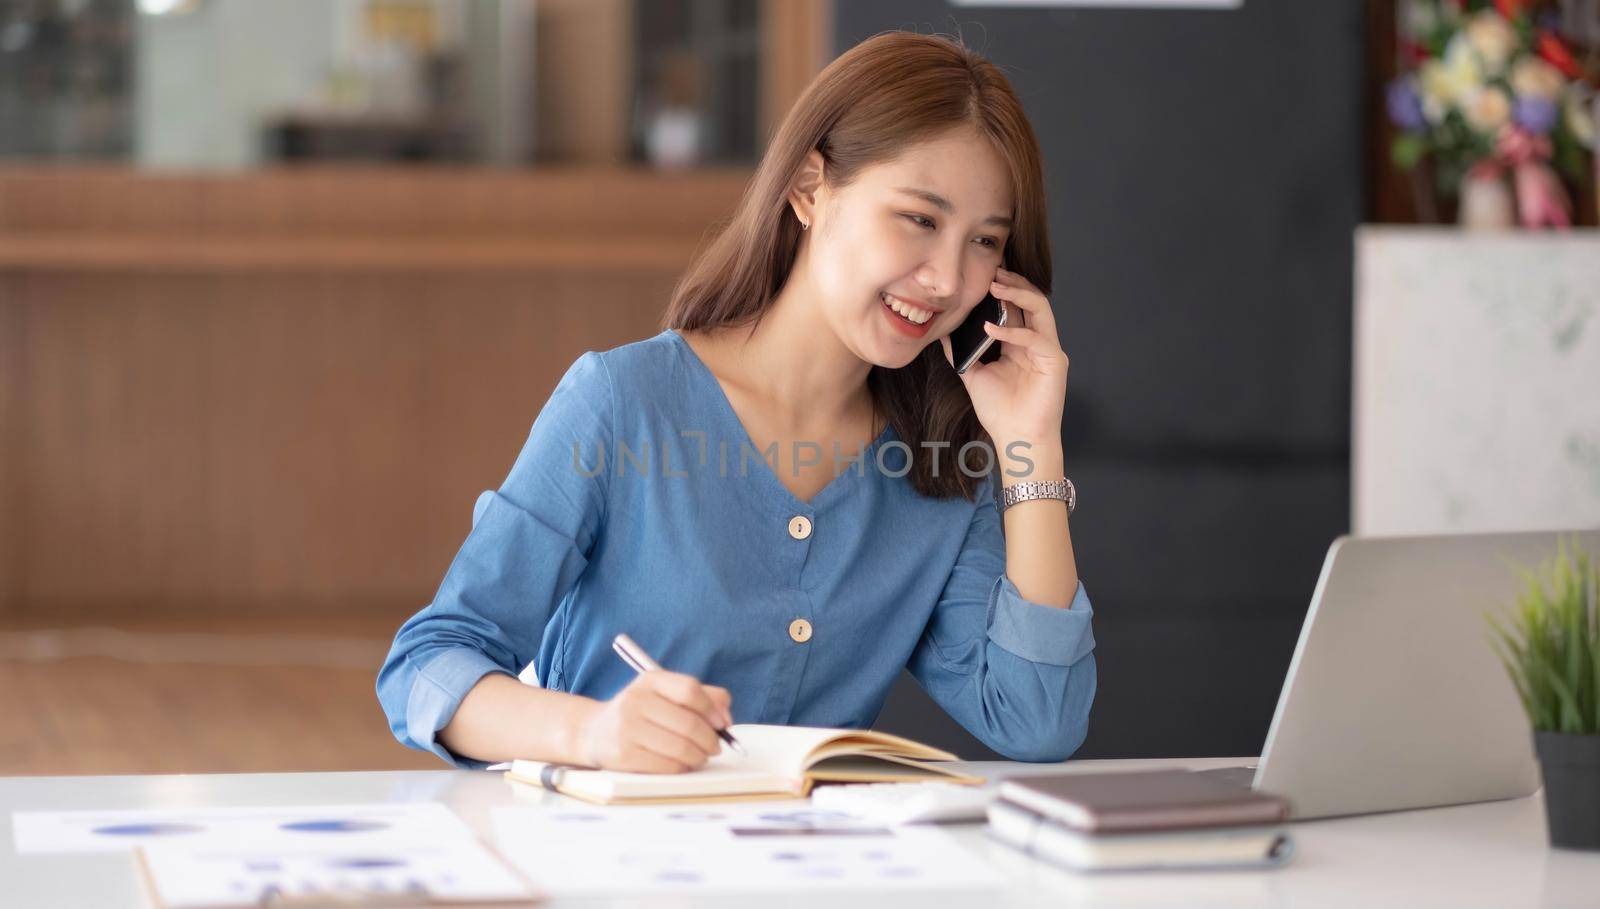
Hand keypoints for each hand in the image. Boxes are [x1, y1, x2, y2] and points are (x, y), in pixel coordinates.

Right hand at [576, 671, 733, 772]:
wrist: (594, 732)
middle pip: (689, 723)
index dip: (712, 709)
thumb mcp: (666, 694)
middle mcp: (635, 701)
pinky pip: (666, 766)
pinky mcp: (622, 756)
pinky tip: (682, 765)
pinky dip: (682, 768)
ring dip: (699, 757)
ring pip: (680, 748)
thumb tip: (726, 717)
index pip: (690, 690)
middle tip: (715, 747)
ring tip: (700, 757)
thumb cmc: (642, 713)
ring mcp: (627, 729)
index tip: (723, 724)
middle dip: (710, 740)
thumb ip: (703, 697)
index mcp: (650, 680)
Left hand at [939, 267, 1068, 446]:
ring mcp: (1048, 351)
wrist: (1016, 439)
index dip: (1004, 288)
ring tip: (996, 285)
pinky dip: (1014, 332)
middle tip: (993, 270)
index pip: (1016, 306)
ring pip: (1041, 309)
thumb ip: (961, 352)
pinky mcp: (1055, 362)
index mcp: (1020, 343)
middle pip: (1032, 300)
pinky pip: (1036, 339)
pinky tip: (991, 329)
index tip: (984, 274)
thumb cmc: (999, 410)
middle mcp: (1037, 342)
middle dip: (1013, 282)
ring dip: (1018, 294)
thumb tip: (943, 332)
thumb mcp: (972, 374)